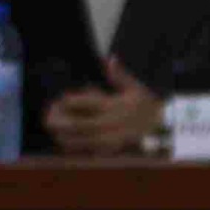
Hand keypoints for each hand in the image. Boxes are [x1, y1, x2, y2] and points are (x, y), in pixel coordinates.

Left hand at [45, 56, 163, 154]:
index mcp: (114, 105)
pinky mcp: (112, 149)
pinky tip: (64, 144)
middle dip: (63, 121)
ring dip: (65, 136)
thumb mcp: (134, 87)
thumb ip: (119, 75)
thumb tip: (109, 58)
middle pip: (82, 124)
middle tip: (47, 117)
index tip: (60, 99)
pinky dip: (76, 149)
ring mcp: (111, 138)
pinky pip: (91, 151)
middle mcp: (110, 123)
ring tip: (51, 131)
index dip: (73, 101)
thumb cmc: (146, 105)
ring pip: (84, 140)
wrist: (161, 127)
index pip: (90, 103)